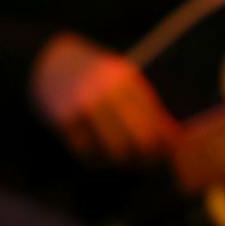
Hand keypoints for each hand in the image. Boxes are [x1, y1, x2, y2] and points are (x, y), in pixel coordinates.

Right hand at [30, 32, 179, 166]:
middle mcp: (107, 91)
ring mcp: (83, 106)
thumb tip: (175, 138)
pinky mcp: (63, 120)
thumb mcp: (124, 80)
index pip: (157, 123)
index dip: (165, 144)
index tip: (165, 152)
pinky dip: (97, 159)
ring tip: (122, 159)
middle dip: (147, 158)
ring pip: (115, 151)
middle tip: (145, 161)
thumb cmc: (97, 77)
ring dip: (122, 162)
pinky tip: (99, 152)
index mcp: (128, 79)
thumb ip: (147, 106)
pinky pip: (88, 152)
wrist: (49, 63)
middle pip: (140, 141)